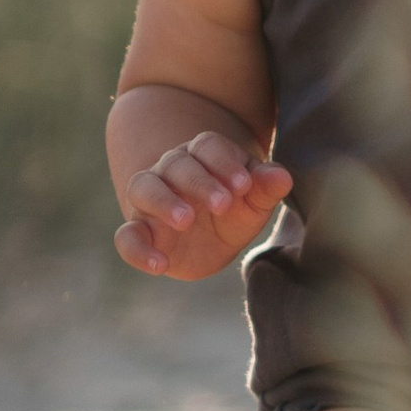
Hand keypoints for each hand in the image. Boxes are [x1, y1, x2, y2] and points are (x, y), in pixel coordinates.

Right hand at [115, 135, 291, 279]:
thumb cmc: (236, 208)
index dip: (225, 162)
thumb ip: (266, 187)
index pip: (209, 146)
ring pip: (143, 187)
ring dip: (163, 201)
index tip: (245, 184)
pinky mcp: (141, 231)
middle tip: (223, 204)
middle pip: (176, 164)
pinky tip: (159, 265)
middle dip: (199, 182)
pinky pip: (127, 236)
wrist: (210, 238)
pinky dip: (137, 249)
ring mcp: (151, 199)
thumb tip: (283, 177)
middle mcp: (172, 171)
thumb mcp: (255, 200)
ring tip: (185, 220)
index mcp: (204, 155)